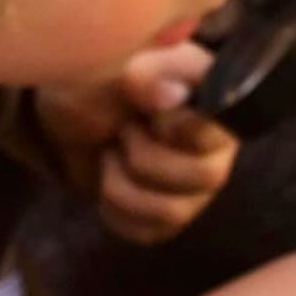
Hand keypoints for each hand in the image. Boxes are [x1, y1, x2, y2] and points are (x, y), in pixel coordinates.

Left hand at [35, 43, 239, 242]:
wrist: (71, 113)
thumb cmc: (102, 79)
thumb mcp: (117, 64)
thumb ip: (148, 73)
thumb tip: (169, 96)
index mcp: (219, 99)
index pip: (224, 127)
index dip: (177, 126)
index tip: (148, 112)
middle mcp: (219, 143)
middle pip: (205, 176)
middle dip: (143, 157)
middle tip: (122, 131)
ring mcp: (197, 183)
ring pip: (175, 211)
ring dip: (122, 185)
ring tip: (110, 154)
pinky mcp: (171, 213)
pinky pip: (151, 231)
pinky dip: (115, 211)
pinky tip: (109, 179)